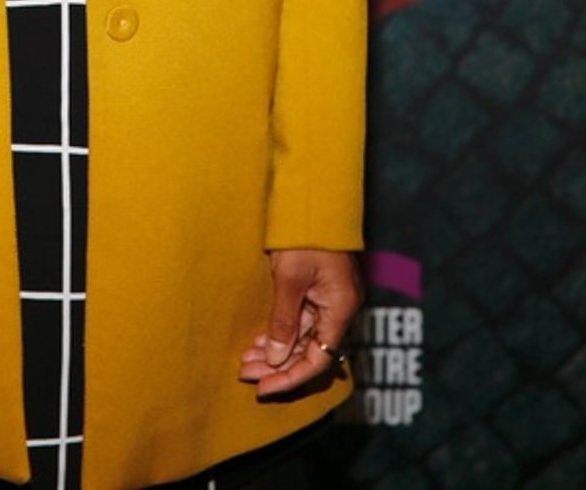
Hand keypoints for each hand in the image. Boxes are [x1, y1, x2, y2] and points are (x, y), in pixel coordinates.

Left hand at [238, 249, 360, 398]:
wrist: (311, 198)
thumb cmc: (304, 235)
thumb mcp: (290, 279)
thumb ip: (284, 321)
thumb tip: (276, 359)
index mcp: (340, 309)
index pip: (318, 359)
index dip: (291, 377)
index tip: (263, 387)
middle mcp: (338, 309)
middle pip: (309, 351)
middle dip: (277, 366)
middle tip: (245, 373)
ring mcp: (327, 299)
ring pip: (302, 338)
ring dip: (275, 351)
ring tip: (245, 361)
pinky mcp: (315, 290)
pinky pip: (299, 321)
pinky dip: (279, 332)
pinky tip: (258, 341)